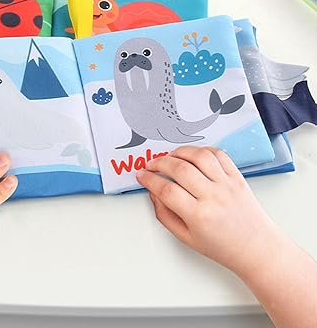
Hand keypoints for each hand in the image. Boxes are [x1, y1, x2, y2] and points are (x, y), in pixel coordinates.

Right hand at [136, 146, 280, 276]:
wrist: (256, 248)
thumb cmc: (224, 246)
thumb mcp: (187, 238)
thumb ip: (165, 215)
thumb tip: (153, 194)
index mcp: (199, 216)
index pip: (166, 190)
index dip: (149, 180)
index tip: (142, 176)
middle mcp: (213, 197)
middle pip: (179, 169)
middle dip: (159, 163)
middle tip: (151, 165)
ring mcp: (226, 184)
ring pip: (198, 156)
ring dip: (179, 152)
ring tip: (170, 157)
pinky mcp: (237, 176)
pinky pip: (218, 154)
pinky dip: (201, 150)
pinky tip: (192, 155)